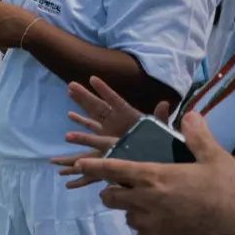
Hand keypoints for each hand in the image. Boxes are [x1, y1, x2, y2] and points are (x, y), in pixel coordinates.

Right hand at [49, 76, 170, 188]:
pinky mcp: (104, 138)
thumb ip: (159, 117)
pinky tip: (70, 114)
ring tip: (69, 92)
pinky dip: (80, 121)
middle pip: (97, 104)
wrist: (152, 155)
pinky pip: (90, 127)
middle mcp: (115, 118)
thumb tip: (165, 103)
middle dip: (85, 95)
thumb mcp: (160, 128)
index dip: (104, 90)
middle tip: (71, 84)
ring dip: (80, 103)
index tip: (92, 79)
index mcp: (127, 114)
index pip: (114, 100)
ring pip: (91, 113)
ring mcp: (108, 127)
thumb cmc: (157, 141)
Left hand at [75, 113, 234, 234]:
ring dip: (134, 211)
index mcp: (152, 177)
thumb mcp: (216, 160)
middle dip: (114, 192)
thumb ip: (198, 137)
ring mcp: (145, 225)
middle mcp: (142, 201)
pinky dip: (148, 230)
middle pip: (109, 197)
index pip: (112, 169)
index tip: (80, 163)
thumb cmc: (227, 195)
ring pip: (127, 216)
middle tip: (130, 190)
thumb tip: (189, 114)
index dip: (93, 166)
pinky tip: (168, 226)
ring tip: (158, 208)